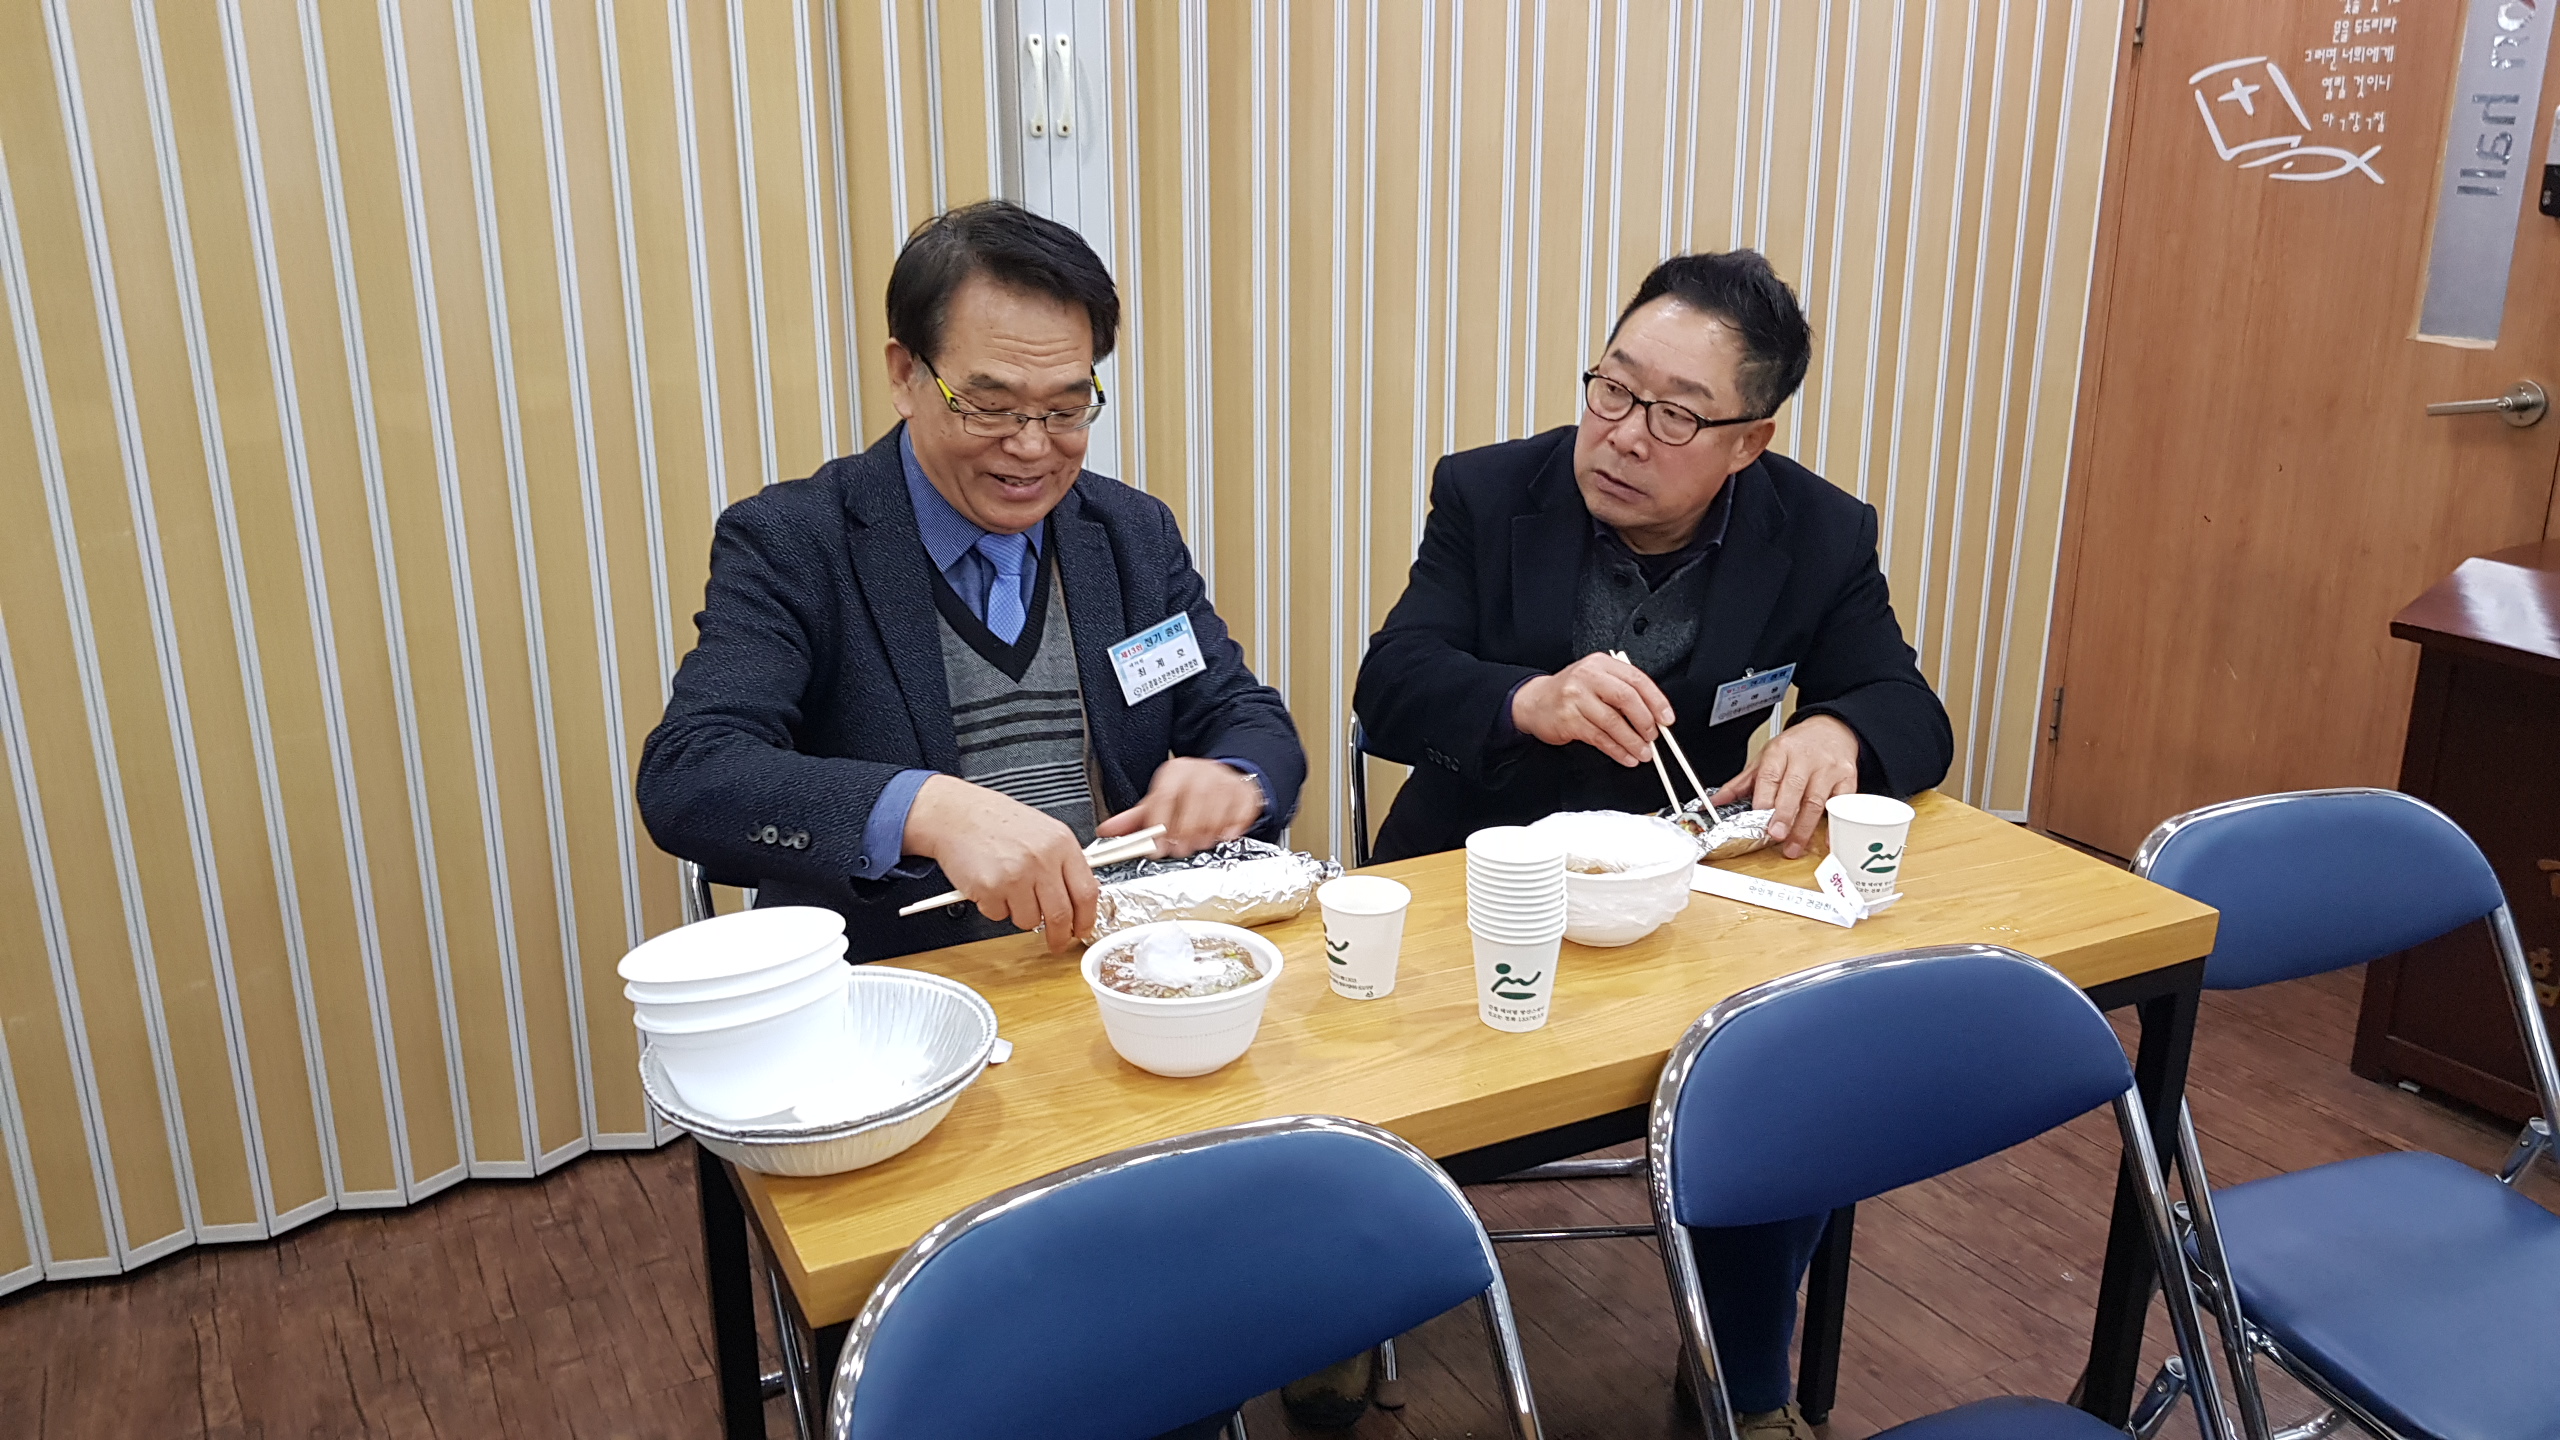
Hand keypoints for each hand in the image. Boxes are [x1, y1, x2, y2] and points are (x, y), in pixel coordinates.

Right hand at [902, 775, 1096, 950]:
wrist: (956, 814)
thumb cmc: (996, 821)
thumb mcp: (1043, 831)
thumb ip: (1063, 861)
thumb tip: (1078, 897)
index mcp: (1060, 843)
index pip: (1086, 892)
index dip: (1087, 918)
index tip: (1082, 929)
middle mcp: (1041, 859)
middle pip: (1061, 915)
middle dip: (1059, 936)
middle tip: (1056, 941)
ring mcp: (1015, 875)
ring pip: (1030, 921)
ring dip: (1021, 915)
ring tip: (1010, 890)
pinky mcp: (989, 889)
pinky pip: (1000, 916)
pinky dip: (995, 907)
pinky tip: (991, 883)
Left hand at [1098, 758, 1263, 858]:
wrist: (1222, 777)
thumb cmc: (1187, 793)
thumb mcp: (1159, 800)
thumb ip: (1134, 819)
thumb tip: (1106, 832)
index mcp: (1175, 772)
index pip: (1164, 797)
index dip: (1160, 825)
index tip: (1156, 848)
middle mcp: (1201, 772)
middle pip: (1192, 804)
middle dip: (1185, 832)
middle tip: (1179, 850)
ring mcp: (1226, 781)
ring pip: (1216, 810)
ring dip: (1207, 833)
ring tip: (1199, 844)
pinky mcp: (1245, 793)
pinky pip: (1240, 813)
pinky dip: (1232, 829)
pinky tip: (1223, 836)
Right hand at [1510, 653, 1676, 767]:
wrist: (1534, 701)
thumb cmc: (1570, 692)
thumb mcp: (1596, 679)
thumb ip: (1623, 690)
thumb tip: (1654, 715)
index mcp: (1601, 664)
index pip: (1637, 680)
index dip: (1656, 701)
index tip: (1666, 719)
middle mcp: (1588, 677)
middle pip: (1626, 698)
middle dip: (1645, 721)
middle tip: (1653, 737)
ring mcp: (1576, 698)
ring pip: (1613, 722)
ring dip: (1632, 741)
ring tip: (1643, 753)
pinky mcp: (1568, 719)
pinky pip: (1599, 737)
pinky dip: (1616, 750)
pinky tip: (1625, 756)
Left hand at [1710, 714, 1862, 859]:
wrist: (1832, 729)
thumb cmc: (1797, 746)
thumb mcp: (1766, 757)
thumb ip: (1743, 782)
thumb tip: (1717, 801)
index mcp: (1781, 751)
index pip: (1770, 776)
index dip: (1764, 799)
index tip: (1758, 818)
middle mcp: (1805, 759)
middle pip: (1794, 789)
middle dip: (1785, 815)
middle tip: (1776, 835)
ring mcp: (1828, 769)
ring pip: (1817, 800)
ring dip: (1804, 827)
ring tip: (1793, 846)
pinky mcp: (1847, 778)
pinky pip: (1841, 803)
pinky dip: (1833, 824)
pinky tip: (1825, 840)